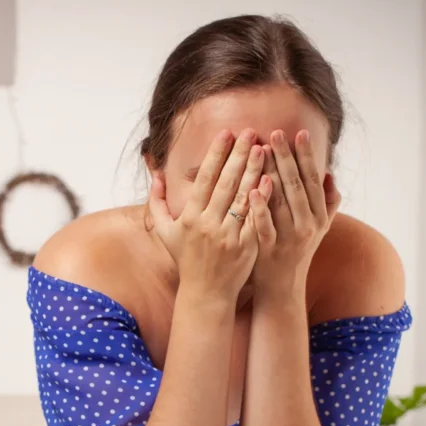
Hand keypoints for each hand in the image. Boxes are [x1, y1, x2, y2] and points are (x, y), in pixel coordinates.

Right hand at [149, 128, 272, 297]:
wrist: (205, 293)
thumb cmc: (186, 260)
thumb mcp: (165, 232)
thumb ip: (157, 203)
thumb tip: (155, 175)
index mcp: (189, 217)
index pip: (204, 179)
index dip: (215, 154)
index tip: (226, 133)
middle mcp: (207, 224)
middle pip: (225, 182)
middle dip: (238, 154)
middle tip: (251, 131)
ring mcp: (227, 235)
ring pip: (242, 196)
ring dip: (253, 170)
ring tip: (264, 148)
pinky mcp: (245, 246)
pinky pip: (254, 218)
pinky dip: (261, 199)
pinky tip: (270, 180)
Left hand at [253, 129, 341, 296]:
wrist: (283, 290)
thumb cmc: (298, 253)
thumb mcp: (319, 229)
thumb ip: (327, 203)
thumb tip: (331, 175)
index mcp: (319, 217)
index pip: (313, 180)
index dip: (307, 156)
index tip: (299, 132)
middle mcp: (308, 226)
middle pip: (297, 186)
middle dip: (286, 157)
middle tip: (275, 132)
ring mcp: (289, 238)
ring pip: (281, 201)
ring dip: (271, 173)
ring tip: (261, 149)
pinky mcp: (270, 250)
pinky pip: (265, 224)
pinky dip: (260, 207)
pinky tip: (253, 188)